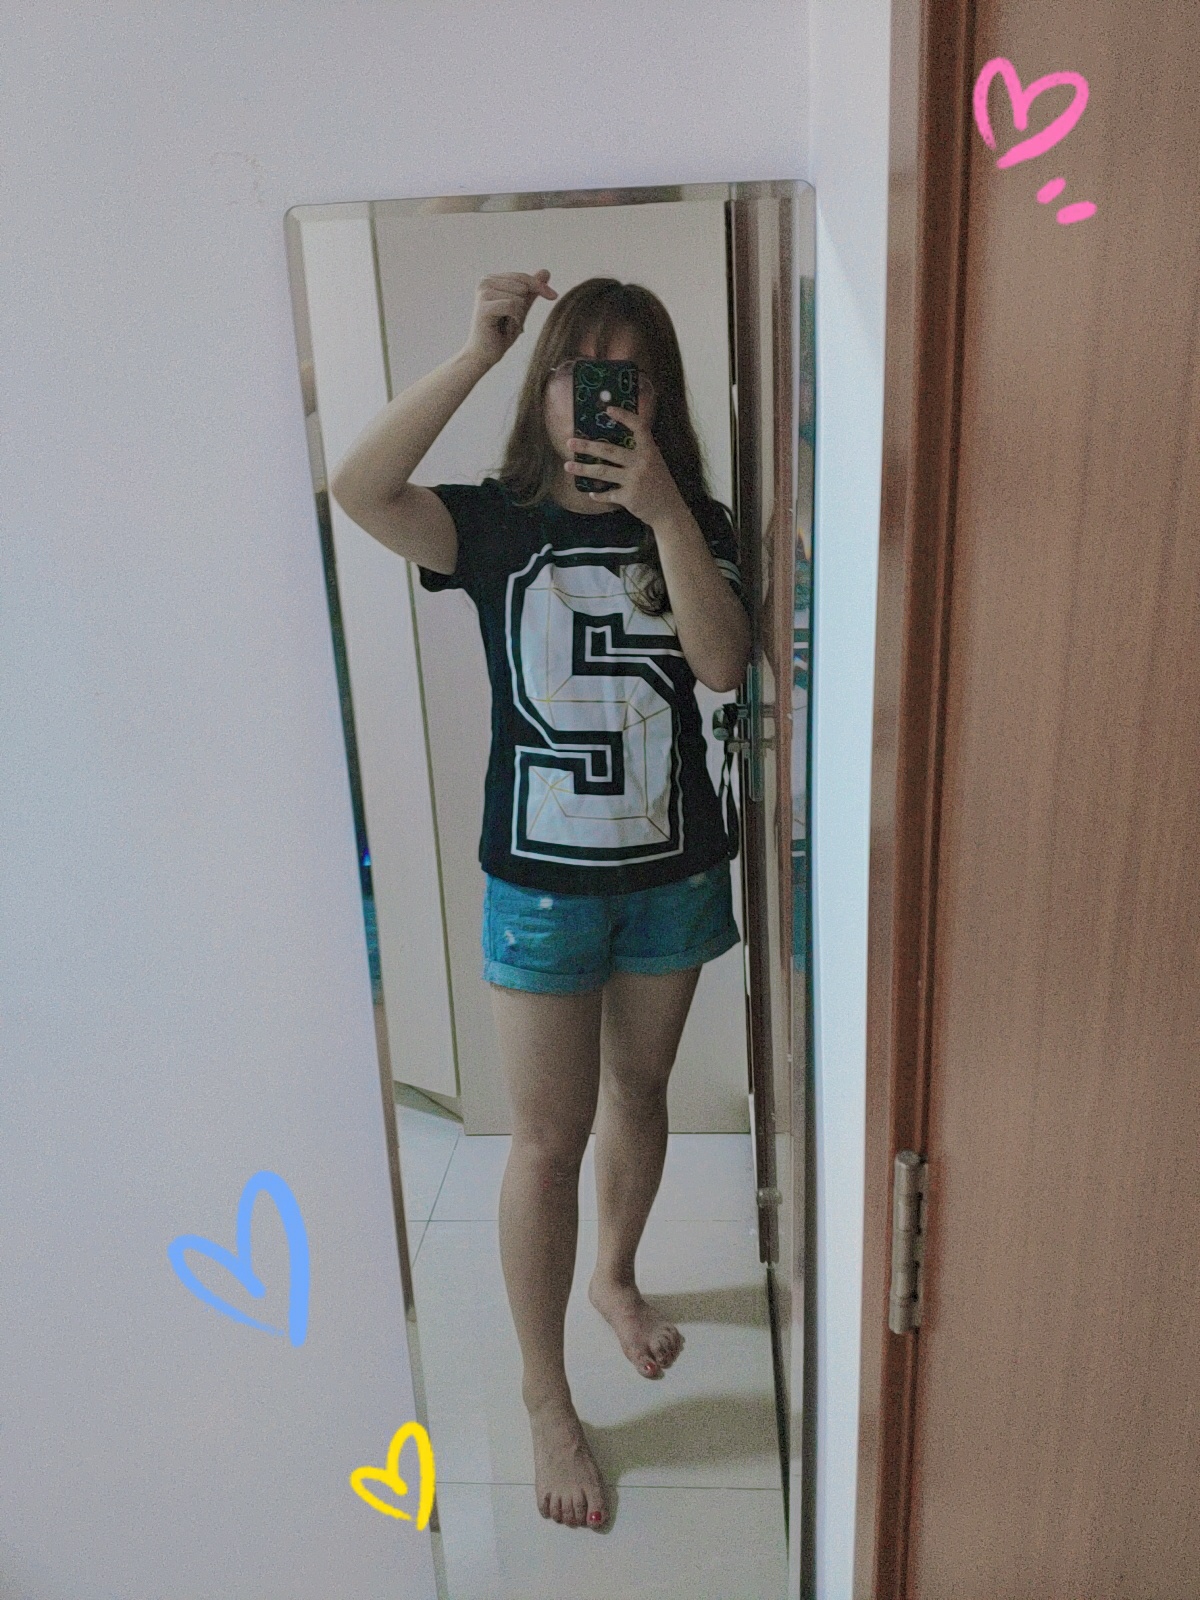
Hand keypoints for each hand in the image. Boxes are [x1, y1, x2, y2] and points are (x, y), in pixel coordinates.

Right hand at [462, 270, 556, 369]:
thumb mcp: (521, 308)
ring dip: (518, 314)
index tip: (554, 296)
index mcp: (492, 279)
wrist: (484, 355)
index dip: (539, 286)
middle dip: (524, 305)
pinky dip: (515, 318)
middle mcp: (484, 282)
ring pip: (518, 296)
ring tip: (506, 324)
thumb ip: (531, 290)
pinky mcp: (483, 307)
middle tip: (512, 320)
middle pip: (522, 284)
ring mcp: (482, 293)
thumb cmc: (501, 333)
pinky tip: (505, 327)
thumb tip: (546, 271)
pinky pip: (512, 305)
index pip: (523, 277)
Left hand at [564, 406, 684, 527]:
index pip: (638, 427)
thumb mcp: (655, 463)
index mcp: (650, 450)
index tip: (608, 409)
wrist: (669, 511)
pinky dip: (598, 495)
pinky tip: (591, 494)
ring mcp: (635, 480)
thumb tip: (614, 443)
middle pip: (609, 450)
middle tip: (569, 442)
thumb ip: (639, 452)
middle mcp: (642, 462)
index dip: (624, 417)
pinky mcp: (629, 497)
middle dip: (587, 446)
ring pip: (603, 472)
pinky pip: (608, 494)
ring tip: (568, 465)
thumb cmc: (660, 484)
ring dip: (583, 469)